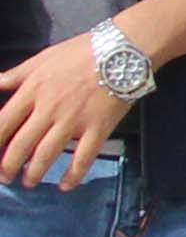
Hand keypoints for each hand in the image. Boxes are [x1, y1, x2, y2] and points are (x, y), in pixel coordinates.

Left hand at [0, 37, 128, 189]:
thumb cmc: (80, 52)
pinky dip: (73, 175)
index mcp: (32, 91)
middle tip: (5, 177)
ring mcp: (74, 120)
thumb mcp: (41, 58)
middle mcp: (48, 109)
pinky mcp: (98, 128)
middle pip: (21, 144)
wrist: (123, 50)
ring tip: (28, 183)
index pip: (2, 124)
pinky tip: (65, 186)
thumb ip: (15, 75)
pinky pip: (83, 157)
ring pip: (47, 154)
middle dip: (8, 165)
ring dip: (34, 173)